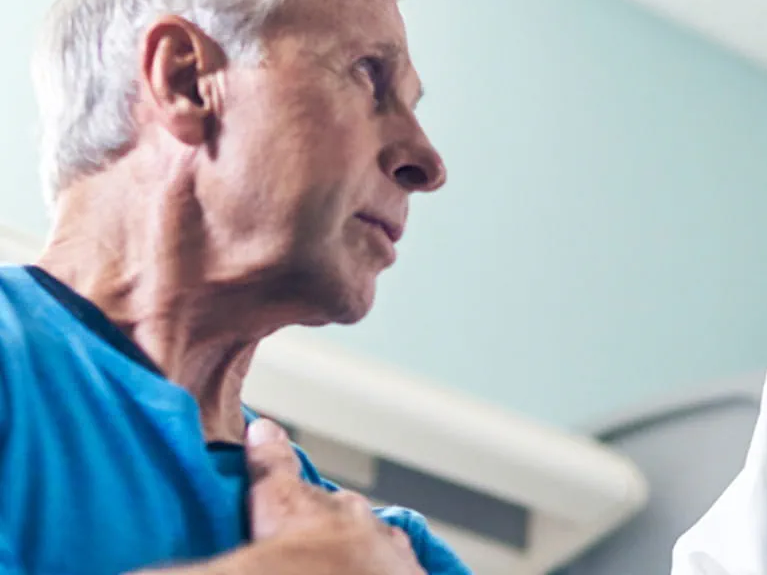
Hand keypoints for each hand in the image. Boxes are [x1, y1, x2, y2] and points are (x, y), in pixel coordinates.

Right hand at [130, 418, 424, 574]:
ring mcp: (385, 545)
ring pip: (369, 530)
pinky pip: (399, 562)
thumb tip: (131, 572)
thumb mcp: (229, 569)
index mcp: (293, 508)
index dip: (266, 449)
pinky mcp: (415, 572)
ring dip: (357, 542)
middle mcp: (345, 517)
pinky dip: (387, 568)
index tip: (266, 427)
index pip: (272, 467)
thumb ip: (179, 569)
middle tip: (305, 524)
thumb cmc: (294, 573)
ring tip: (347, 560)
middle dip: (315, 508)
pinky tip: (381, 574)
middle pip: (328, 502)